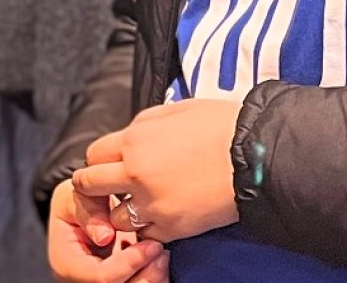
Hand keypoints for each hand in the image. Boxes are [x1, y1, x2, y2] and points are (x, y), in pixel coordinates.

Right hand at [48, 178, 170, 282]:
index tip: (151, 244)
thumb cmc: (76, 202)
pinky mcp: (119, 281)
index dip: (128, 264)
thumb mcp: (72, 198)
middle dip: (145, 276)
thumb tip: (105, 237)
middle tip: (161, 250)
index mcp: (66, 264)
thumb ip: (88, 213)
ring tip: (163, 253)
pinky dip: (155, 279)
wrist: (83, 208)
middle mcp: (83, 282)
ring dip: (153, 278)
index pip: (100, 276)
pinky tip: (160, 259)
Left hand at [70, 98, 243, 242]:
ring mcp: (151, 203)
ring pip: (115, 217)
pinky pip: (145, 234)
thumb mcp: (173, 111)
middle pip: (90, 187)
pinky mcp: (171, 227)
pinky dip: (150, 228)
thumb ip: (143, 126)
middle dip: (96, 190)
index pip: (93, 156)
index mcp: (133, 140)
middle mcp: (134, 173)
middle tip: (110, 192)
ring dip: (125, 212)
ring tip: (145, 205)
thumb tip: (130, 137)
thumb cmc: (222, 126)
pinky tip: (165, 216)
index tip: (107, 168)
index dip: (99, 163)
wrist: (256, 155)